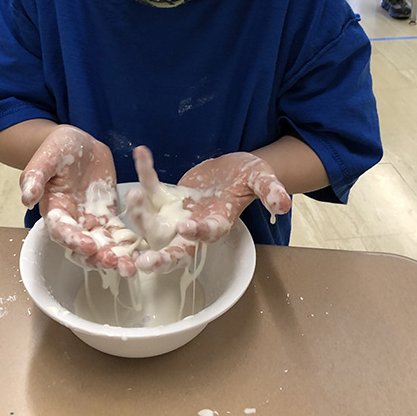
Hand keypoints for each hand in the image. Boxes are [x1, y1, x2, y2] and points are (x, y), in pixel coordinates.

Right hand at [20, 126, 138, 275]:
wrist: (79, 142)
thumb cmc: (57, 148)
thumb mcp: (46, 157)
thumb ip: (35, 176)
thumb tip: (26, 198)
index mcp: (54, 209)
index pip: (61, 231)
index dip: (73, 240)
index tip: (88, 245)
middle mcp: (71, 221)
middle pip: (82, 247)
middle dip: (97, 258)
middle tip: (115, 263)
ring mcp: (90, 220)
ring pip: (102, 246)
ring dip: (114, 258)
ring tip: (130, 267)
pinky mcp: (107, 216)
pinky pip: (117, 234)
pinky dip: (127, 245)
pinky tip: (140, 253)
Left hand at [127, 146, 290, 273]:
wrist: (234, 168)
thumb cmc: (250, 177)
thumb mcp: (263, 179)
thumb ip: (271, 191)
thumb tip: (284, 204)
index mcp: (219, 224)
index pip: (209, 235)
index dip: (198, 234)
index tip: (187, 229)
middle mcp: (194, 226)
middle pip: (175, 249)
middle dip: (159, 259)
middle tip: (142, 264)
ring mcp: (176, 214)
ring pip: (152, 223)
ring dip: (140, 214)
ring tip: (132, 195)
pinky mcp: (166, 197)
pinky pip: (151, 187)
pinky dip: (144, 172)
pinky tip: (142, 151)